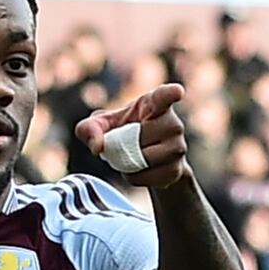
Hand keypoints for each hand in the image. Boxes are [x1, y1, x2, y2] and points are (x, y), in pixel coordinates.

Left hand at [76, 83, 191, 188]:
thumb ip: (89, 128)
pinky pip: (150, 178)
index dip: (171, 93)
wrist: (144, 157)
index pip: (165, 96)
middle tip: (124, 142)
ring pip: (146, 159)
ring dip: (130, 163)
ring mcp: (179, 147)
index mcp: (154, 103)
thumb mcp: (100, 126)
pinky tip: (138, 169)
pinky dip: (136, 177)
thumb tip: (97, 147)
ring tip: (130, 156)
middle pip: (142, 137)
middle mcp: (173, 123)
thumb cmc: (121, 132)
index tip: (177, 92)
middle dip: (125, 144)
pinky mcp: (178, 170)